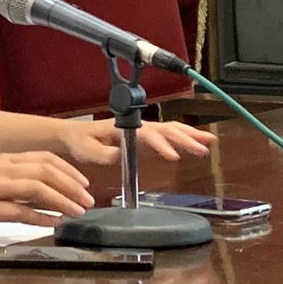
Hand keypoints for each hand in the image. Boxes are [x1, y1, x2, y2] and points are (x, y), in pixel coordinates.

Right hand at [0, 150, 93, 231]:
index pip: (45, 158)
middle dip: (72, 185)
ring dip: (62, 200)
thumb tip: (45, 192)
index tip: (84, 183)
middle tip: (88, 200)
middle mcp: (1, 170)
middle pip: (46, 171)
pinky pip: (20, 211)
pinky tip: (54, 223)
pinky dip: (41, 217)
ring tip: (77, 211)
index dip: (69, 170)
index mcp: (3, 160)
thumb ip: (16, 181)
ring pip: (37, 188)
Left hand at [59, 118, 215, 165]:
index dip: (161, 145)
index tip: (173, 156)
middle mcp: (136, 126)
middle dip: (185, 139)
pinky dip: (185, 137)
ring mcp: (142, 131)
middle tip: (202, 149)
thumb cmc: (80, 141)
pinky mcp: (145, 138)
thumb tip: (121, 156)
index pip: (147, 136)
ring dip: (190, 135)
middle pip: (166, 130)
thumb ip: (104, 154)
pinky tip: (198, 143)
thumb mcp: (87, 150)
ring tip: (209, 142)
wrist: (73, 135)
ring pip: (171, 129)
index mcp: (123, 128)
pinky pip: (169, 134)